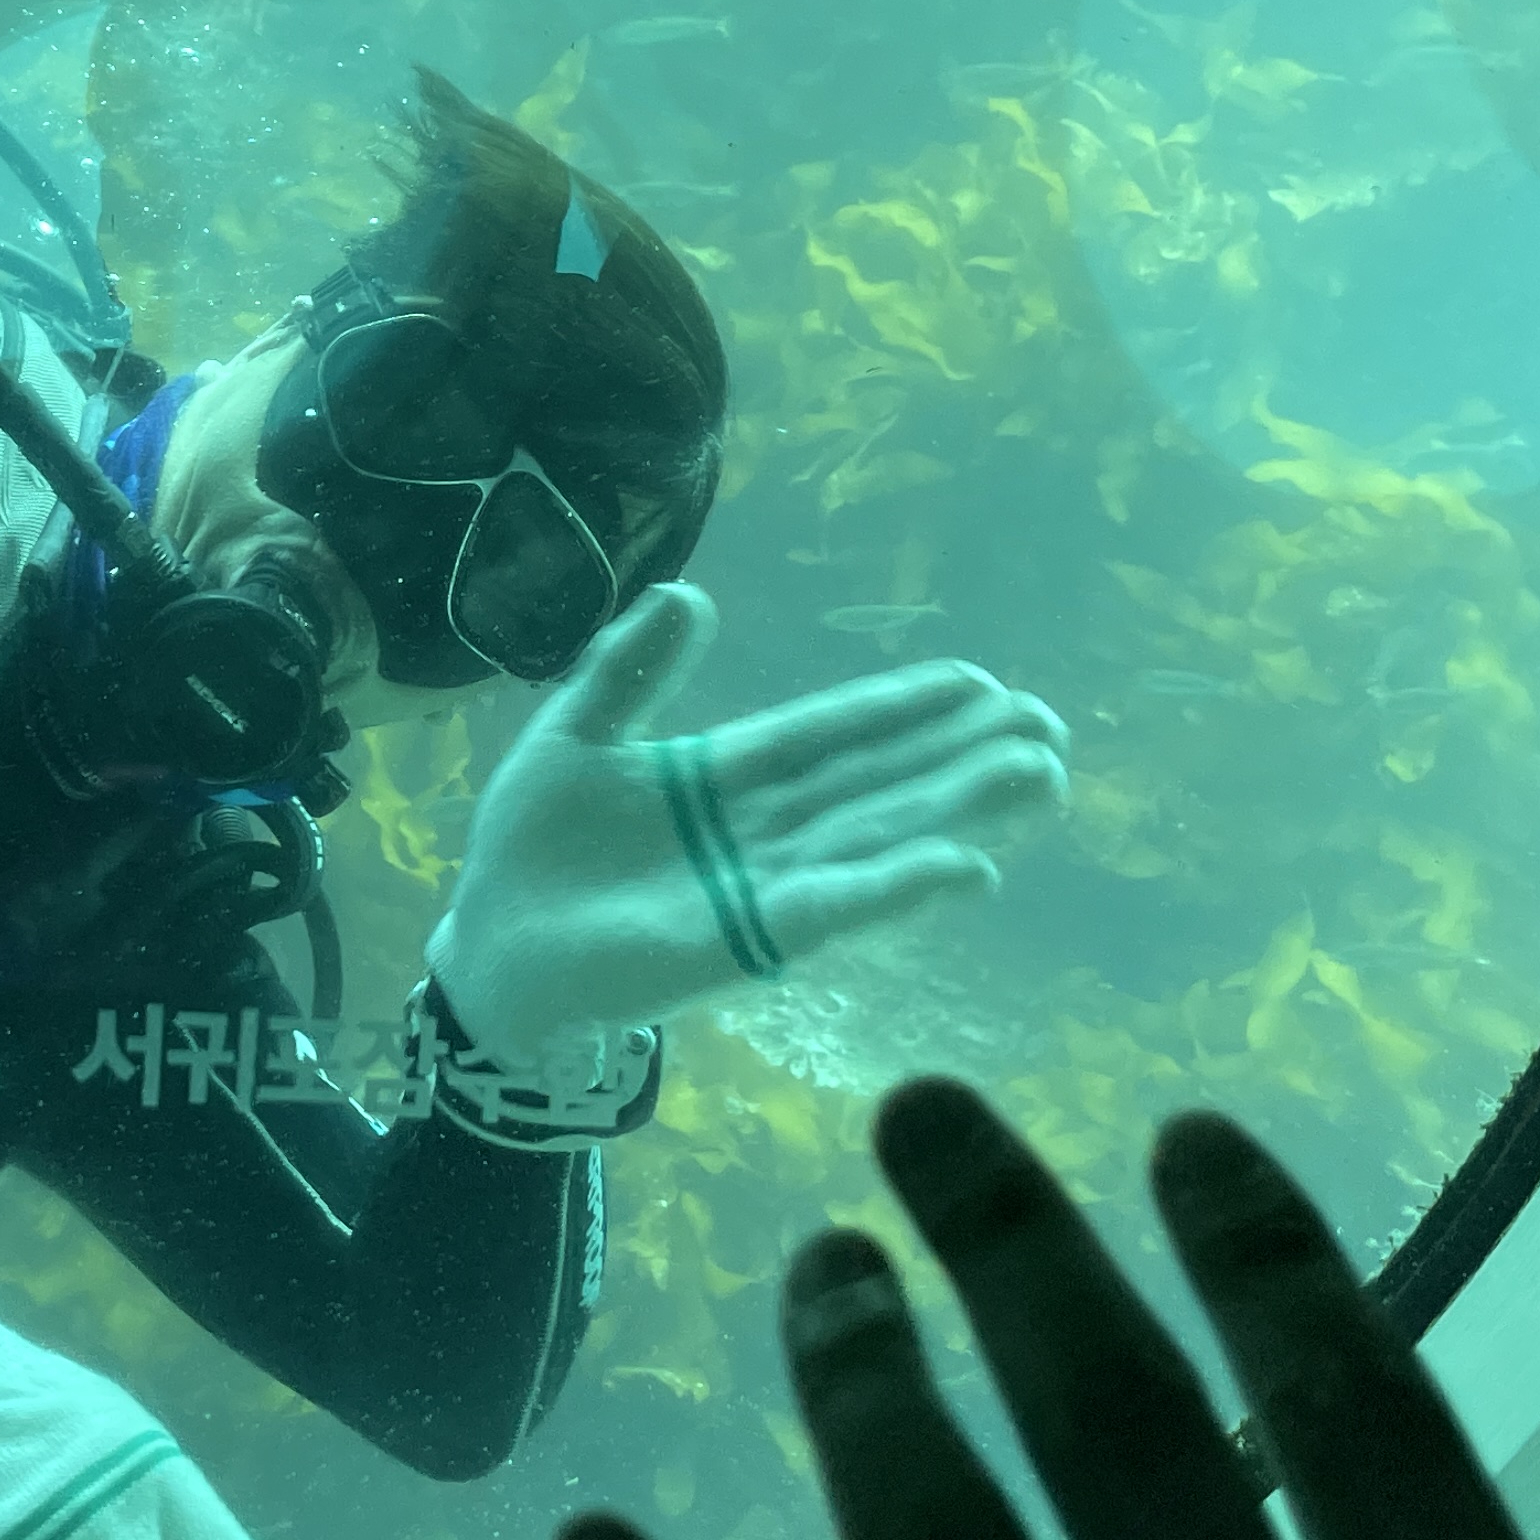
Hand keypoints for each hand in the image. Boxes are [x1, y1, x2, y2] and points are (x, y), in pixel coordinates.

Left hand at [425, 583, 1068, 1066]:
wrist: (491, 947)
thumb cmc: (533, 848)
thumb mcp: (576, 732)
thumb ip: (630, 669)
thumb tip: (687, 591)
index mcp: (725, 774)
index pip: (830, 732)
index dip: (902, 708)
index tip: (978, 681)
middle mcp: (761, 829)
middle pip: (878, 783)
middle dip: (961, 757)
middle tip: (1047, 728)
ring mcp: (760, 884)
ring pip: (877, 837)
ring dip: (958, 811)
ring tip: (1040, 778)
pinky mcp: (744, 938)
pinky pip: (835, 907)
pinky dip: (898, 888)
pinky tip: (967, 866)